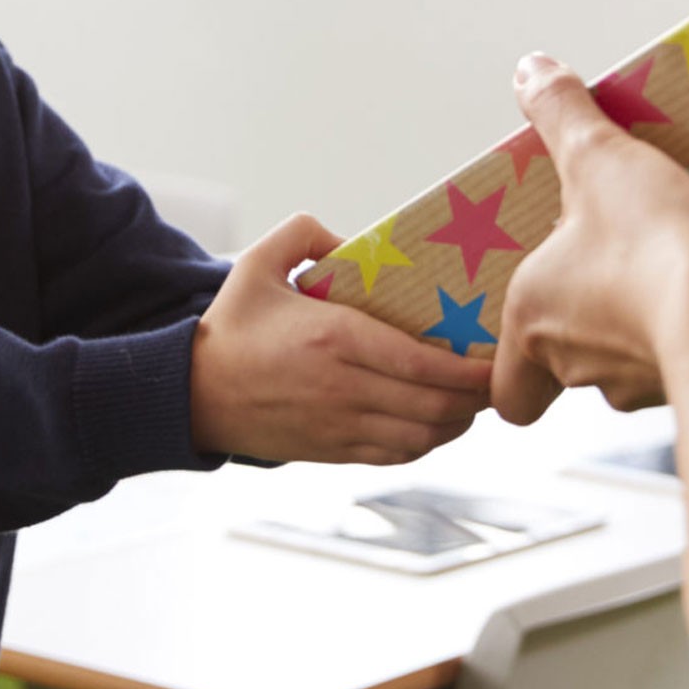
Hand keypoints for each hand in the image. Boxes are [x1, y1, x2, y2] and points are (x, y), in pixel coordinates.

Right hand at [190, 214, 491, 463]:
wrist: (191, 394)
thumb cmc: (230, 327)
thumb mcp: (258, 264)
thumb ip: (305, 233)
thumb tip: (351, 240)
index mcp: (335, 338)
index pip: (423, 363)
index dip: (470, 370)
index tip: (497, 359)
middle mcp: (344, 388)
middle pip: (434, 405)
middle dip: (475, 397)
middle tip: (497, 379)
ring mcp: (340, 426)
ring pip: (422, 437)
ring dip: (457, 423)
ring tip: (472, 402)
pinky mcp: (332, 452)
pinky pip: (396, 454)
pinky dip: (426, 443)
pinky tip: (436, 424)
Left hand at [492, 55, 688, 425]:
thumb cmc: (650, 246)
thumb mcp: (596, 156)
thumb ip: (561, 112)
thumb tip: (531, 69)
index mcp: (533, 320)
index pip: (508, 391)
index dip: (516, 369)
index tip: (533, 334)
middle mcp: (580, 365)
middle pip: (575, 357)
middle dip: (595, 304)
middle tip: (615, 253)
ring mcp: (641, 383)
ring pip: (640, 349)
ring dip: (655, 301)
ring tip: (683, 242)